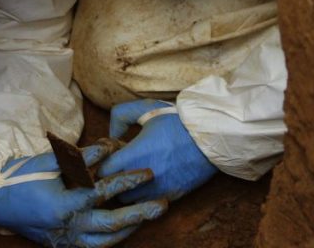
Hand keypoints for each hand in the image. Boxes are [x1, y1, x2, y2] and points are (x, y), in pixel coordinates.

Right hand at [0, 140, 167, 246]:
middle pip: (112, 225)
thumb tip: (108, 147)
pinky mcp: (65, 247)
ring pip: (106, 242)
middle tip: (162, 205)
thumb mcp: (50, 163)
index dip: (127, 182)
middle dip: (140, 215)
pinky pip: (95, 247)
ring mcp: (67, 241)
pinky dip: (112, 238)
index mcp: (63, 205)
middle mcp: (68, 227)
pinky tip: (125, 228)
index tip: (147, 173)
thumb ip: (81, 157)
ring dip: (130, 229)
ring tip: (148, 215)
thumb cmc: (23, 178)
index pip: (102, 193)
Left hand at [96, 99, 217, 203]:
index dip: (102, 163)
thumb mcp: (145, 108)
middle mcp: (143, 177)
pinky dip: (145, 196)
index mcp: (134, 155)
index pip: (102, 171)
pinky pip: (149, 205)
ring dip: (127, 189)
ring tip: (134, 174)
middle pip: (113, 189)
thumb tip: (111, 133)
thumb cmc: (177, 120)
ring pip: (130, 200)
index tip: (110, 155)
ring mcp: (158, 190)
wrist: (211, 135)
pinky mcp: (172, 197)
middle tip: (121, 165)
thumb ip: (121, 116)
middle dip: (112, 178)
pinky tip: (150, 180)